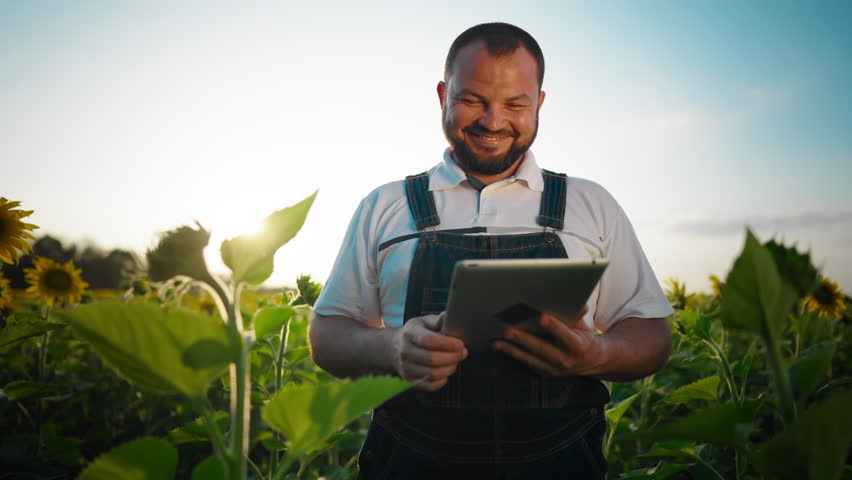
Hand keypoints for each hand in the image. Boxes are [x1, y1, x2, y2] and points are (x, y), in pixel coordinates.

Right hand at [389, 312, 468, 390]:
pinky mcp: (409, 380)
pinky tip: (446, 372)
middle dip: (453, 357)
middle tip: (463, 352)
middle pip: (432, 359)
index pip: (429, 340)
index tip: (460, 343)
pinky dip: (442, 380)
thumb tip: (449, 317)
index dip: (448, 343)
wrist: (395, 347)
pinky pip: (430, 385)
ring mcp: (406, 367)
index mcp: (409, 333)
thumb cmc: (415, 332)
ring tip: (456, 361)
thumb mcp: (424, 321)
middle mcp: (405, 351)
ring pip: (432, 373)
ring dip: (450, 368)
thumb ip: (437, 320)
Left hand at [492, 305, 607, 376]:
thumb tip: (578, 304)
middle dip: (524, 339)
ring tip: (496, 341)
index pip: (565, 335)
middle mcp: (565, 360)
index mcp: (577, 346)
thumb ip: (578, 315)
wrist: (591, 362)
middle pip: (541, 348)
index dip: (554, 327)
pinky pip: (526, 363)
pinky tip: (501, 346)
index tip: (542, 317)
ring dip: (511, 350)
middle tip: (508, 330)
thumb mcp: (585, 326)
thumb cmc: (584, 338)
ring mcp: (553, 369)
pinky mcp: (544, 373)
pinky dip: (513, 354)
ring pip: (529, 359)